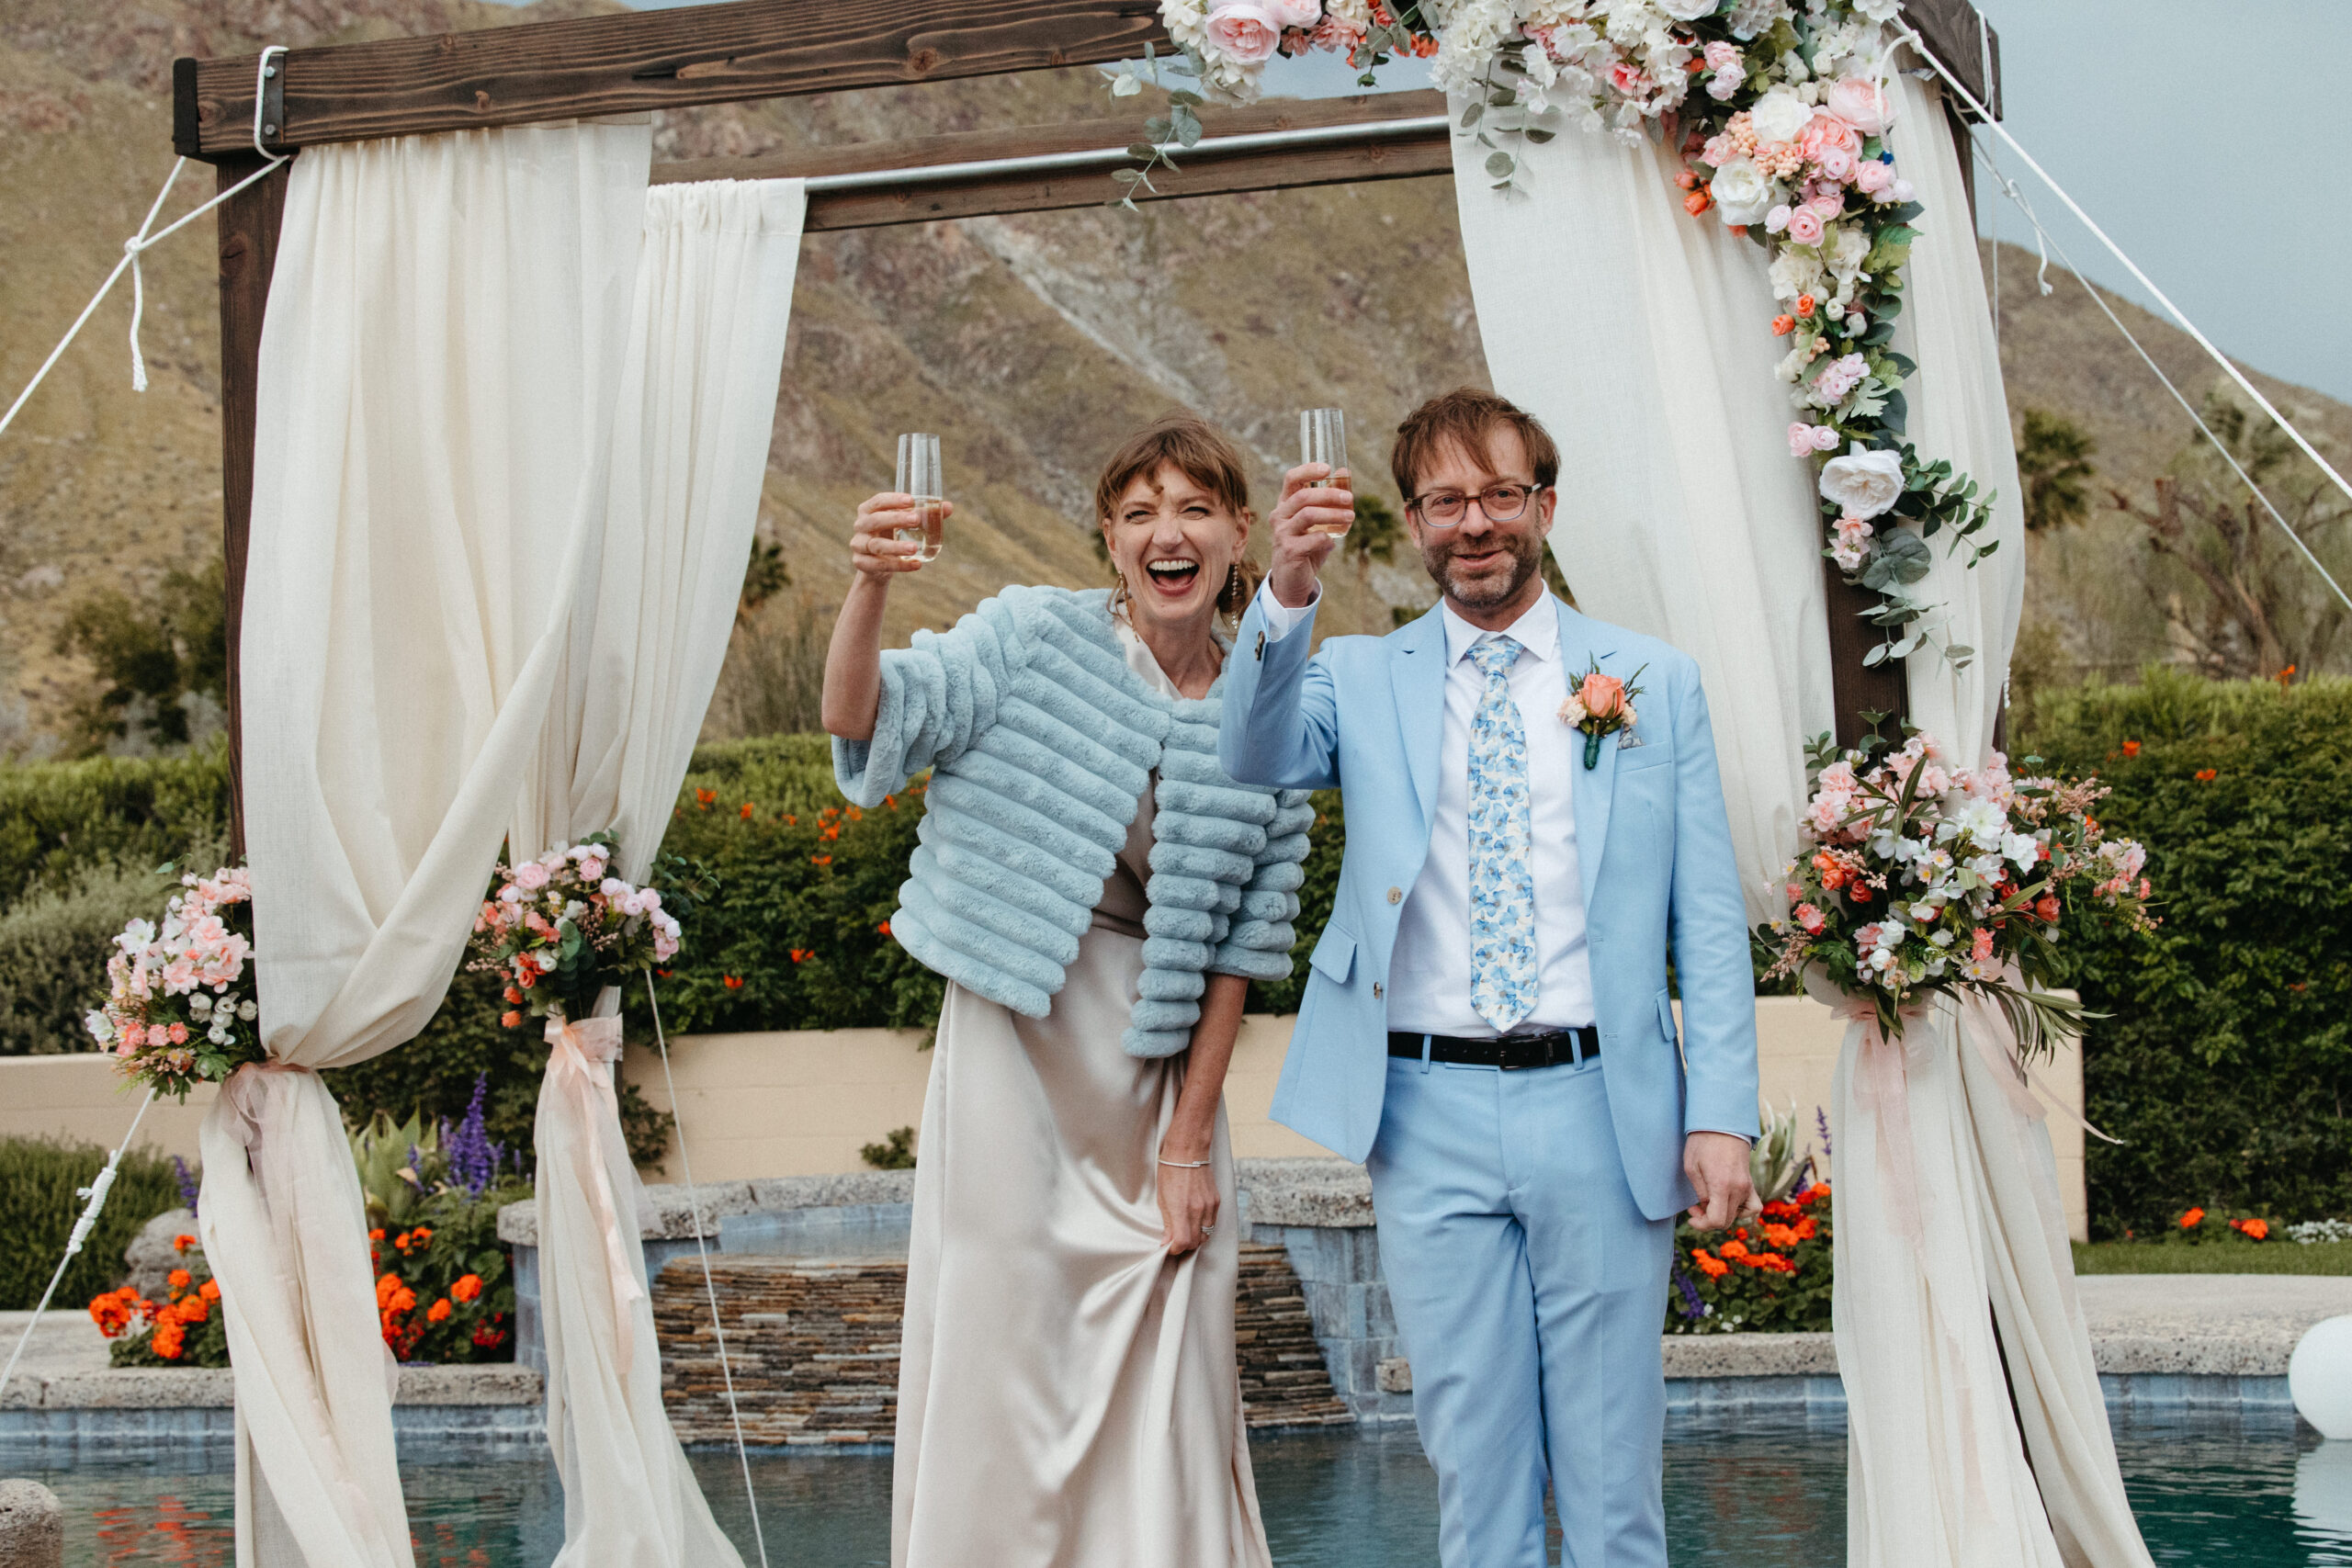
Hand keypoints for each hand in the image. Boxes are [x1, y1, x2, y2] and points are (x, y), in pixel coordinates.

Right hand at [850, 491, 952, 581]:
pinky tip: (916, 565)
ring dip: (897, 546)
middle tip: (916, 520)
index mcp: (869, 510)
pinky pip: (879, 565)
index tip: (911, 500)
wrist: (877, 563)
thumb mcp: (905, 523)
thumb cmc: (892, 534)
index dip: (893, 500)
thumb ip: (925, 514)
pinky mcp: (861, 563)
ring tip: (915, 548)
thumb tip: (949, 507)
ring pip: (877, 545)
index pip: (878, 501)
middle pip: (875, 520)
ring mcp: (859, 545)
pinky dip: (899, 566)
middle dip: (895, 519)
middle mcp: (860, 525)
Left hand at [1157, 1158, 1219, 1255]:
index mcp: (1181, 1209)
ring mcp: (1209, 1205)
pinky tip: (1195, 1221)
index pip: (1183, 1242)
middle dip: (1184, 1245)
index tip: (1169, 1247)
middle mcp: (1198, 1210)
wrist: (1188, 1151)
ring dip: (1196, 1238)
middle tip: (1175, 1241)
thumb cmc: (1170, 1172)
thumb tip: (1167, 1242)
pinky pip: (1212, 1222)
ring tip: (1186, 1232)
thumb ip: (1167, 1222)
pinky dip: (1204, 1227)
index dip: (1175, 1249)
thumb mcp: (1162, 1198)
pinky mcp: (1216, 1200)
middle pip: (1195, 1242)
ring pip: (1206, 1234)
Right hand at [1265, 462, 1349, 608]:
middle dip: (1329, 494)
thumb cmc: (1306, 547)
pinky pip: (1314, 539)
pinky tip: (1333, 542)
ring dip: (1333, 514)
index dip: (1308, 470)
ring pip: (1308, 515)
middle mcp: (1279, 516)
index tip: (1328, 469)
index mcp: (1285, 505)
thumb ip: (1328, 499)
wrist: (1292, 581)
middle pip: (1303, 496)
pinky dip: (1328, 538)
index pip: (1291, 479)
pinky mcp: (1289, 551)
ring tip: (1350, 516)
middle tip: (1349, 498)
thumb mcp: (1317, 522)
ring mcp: (1282, 534)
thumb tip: (1344, 473)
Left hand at [1683, 1131, 1759, 1231]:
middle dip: (1708, 1221)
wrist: (1722, 1123)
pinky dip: (1742, 1211)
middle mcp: (1738, 1189)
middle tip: (1695, 1208)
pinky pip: (1753, 1206)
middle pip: (1726, 1221)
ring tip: (1710, 1204)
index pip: (1717, 1220)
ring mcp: (1747, 1186)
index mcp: (1721, 1185)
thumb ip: (1701, 1192)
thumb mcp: (1692, 1168)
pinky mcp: (1750, 1183)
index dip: (1702, 1225)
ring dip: (1722, 1216)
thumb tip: (1707, 1207)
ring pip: (1738, 1216)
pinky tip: (1729, 1204)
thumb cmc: (1703, 1142)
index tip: (1692, 1216)